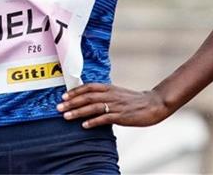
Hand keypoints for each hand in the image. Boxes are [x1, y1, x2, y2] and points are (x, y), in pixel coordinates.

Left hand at [55, 83, 169, 127]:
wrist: (154, 104)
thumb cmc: (134, 100)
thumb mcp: (118, 93)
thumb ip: (105, 94)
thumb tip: (89, 98)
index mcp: (110, 88)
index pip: (89, 87)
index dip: (75, 91)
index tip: (64, 96)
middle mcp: (111, 95)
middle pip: (87, 97)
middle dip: (72, 102)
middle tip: (59, 107)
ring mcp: (116, 105)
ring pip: (93, 107)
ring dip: (78, 112)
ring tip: (67, 116)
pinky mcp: (122, 116)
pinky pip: (105, 118)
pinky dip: (93, 121)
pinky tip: (84, 125)